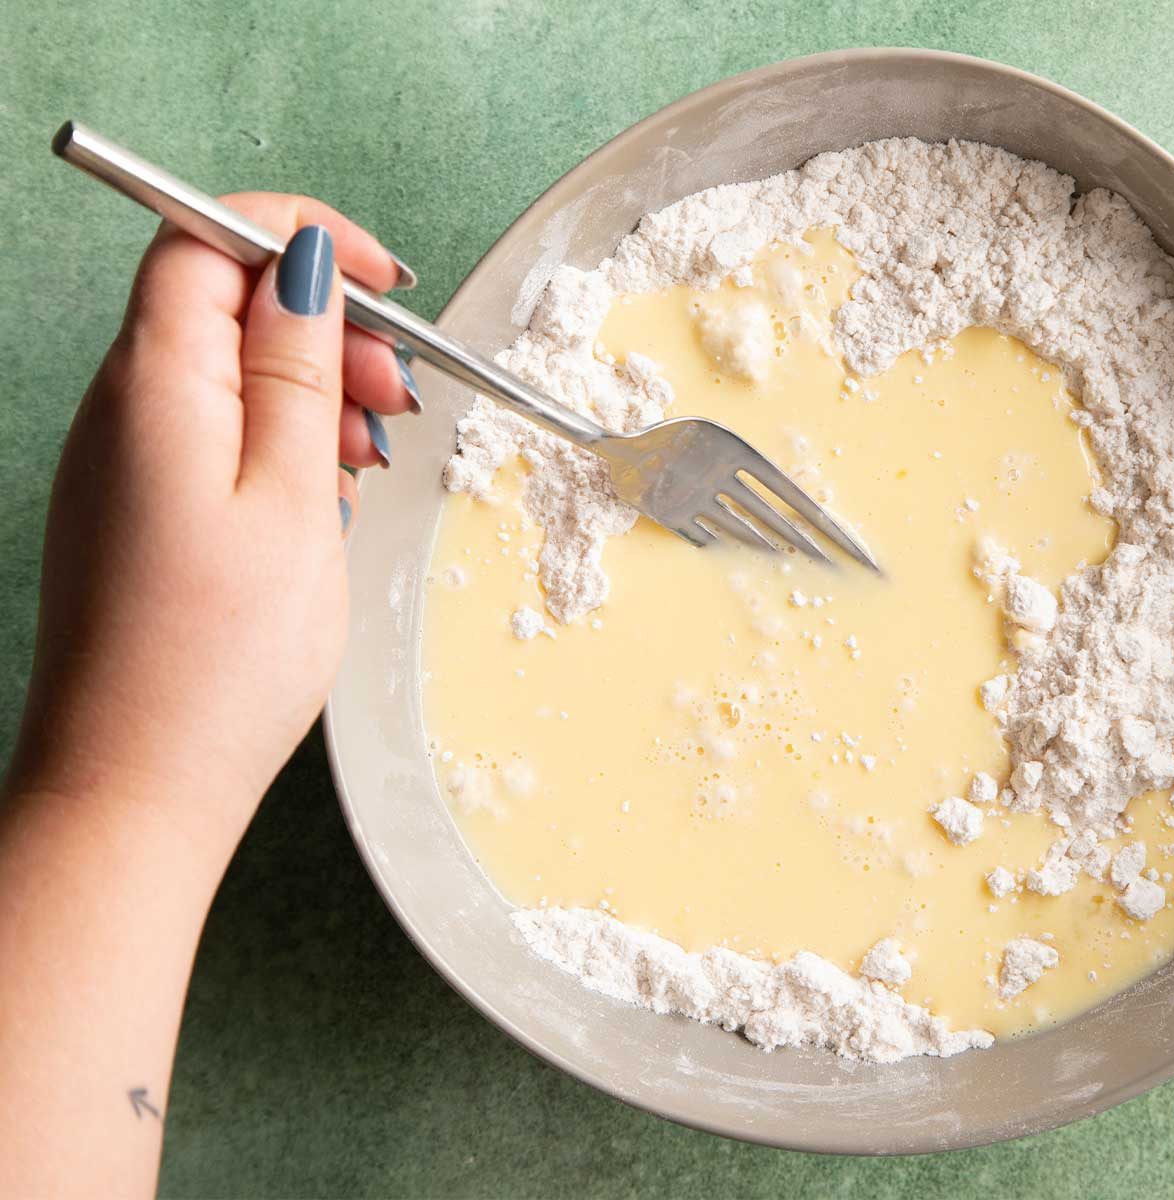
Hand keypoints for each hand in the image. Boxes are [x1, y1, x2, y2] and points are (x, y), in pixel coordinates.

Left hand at [5, 195, 417, 852]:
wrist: (136, 788)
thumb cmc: (217, 658)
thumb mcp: (291, 495)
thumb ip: (298, 369)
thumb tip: (304, 268)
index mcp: (154, 387)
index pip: (204, 238)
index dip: (299, 235)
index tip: (384, 279)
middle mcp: (122, 411)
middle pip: (223, 303)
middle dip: (326, 325)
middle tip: (398, 394)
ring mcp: (124, 463)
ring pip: (229, 373)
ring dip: (313, 391)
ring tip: (370, 459)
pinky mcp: (139, 512)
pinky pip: (217, 436)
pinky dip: (282, 445)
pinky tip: (325, 500)